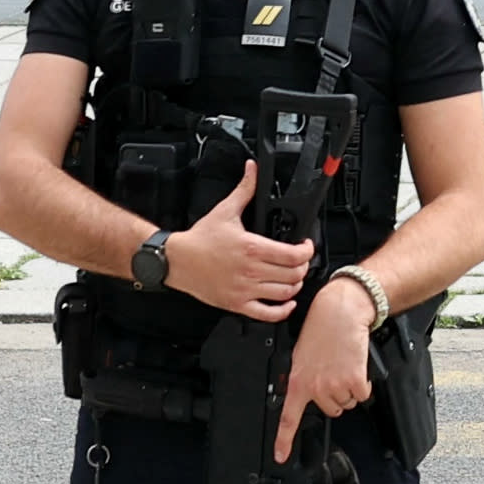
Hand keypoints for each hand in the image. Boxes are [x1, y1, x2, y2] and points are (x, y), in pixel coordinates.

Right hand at [160, 169, 310, 322]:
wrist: (177, 260)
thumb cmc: (200, 239)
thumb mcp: (225, 210)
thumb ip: (245, 190)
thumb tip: (252, 170)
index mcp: (252, 248)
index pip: (293, 255)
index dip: (306, 251)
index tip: (305, 246)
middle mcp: (250, 271)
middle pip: (293, 275)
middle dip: (302, 267)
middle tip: (301, 261)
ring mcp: (244, 290)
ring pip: (284, 293)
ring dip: (295, 286)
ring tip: (293, 277)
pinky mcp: (236, 304)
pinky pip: (266, 314)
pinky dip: (281, 311)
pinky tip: (286, 303)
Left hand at [275, 272, 379, 459]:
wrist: (340, 311)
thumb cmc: (321, 328)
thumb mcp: (301, 354)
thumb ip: (300, 377)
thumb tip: (297, 392)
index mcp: (298, 381)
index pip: (288, 418)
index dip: (283, 441)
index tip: (280, 456)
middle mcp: (315, 387)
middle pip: (331, 409)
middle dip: (335, 395)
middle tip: (333, 372)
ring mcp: (335, 385)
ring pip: (347, 402)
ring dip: (349, 388)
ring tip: (343, 365)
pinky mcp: (354, 379)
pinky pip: (362, 394)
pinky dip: (363, 384)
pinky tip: (356, 367)